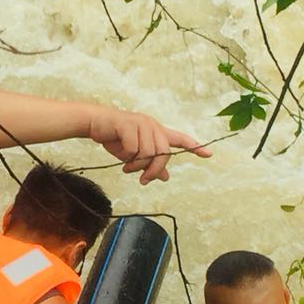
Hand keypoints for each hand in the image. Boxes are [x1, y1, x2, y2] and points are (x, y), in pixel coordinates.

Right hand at [88, 109, 209, 183]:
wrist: (95, 124)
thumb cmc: (116, 138)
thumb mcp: (134, 155)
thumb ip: (150, 164)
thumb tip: (165, 177)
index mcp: (156, 131)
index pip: (179, 139)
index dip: (194, 147)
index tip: (209, 154)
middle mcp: (152, 125)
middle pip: (163, 153)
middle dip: (153, 169)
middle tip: (143, 180)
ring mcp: (141, 123)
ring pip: (148, 152)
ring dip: (137, 165)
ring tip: (127, 167)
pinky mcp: (128, 124)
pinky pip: (134, 148)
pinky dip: (127, 157)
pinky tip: (121, 157)